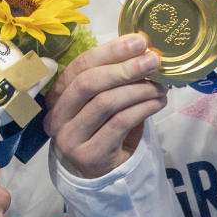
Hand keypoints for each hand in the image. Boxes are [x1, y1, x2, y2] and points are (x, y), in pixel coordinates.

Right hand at [42, 32, 167, 178]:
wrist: (98, 175)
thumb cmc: (101, 129)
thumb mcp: (99, 101)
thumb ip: (112, 78)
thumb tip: (142, 49)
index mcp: (56, 95)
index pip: (79, 66)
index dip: (110, 51)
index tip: (139, 41)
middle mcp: (56, 116)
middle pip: (89, 83)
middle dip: (125, 68)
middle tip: (153, 61)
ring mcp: (70, 138)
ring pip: (106, 103)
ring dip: (138, 89)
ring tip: (160, 86)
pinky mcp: (89, 155)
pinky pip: (120, 123)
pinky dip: (143, 109)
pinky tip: (157, 102)